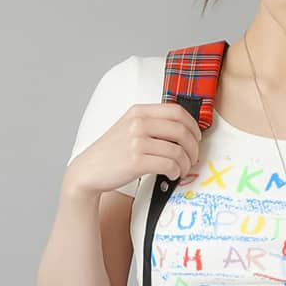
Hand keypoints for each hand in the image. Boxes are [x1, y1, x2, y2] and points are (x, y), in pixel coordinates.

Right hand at [63, 101, 202, 198]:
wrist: (89, 170)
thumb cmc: (112, 152)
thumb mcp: (129, 127)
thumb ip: (151, 123)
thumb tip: (182, 131)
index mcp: (139, 111)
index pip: (176, 111)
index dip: (193, 125)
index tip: (196, 137)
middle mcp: (138, 123)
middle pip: (181, 130)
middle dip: (193, 147)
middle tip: (193, 158)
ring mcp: (137, 142)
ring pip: (177, 150)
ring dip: (186, 163)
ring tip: (182, 170)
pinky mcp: (136, 161)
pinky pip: (169, 165)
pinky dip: (176, 172)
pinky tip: (172, 175)